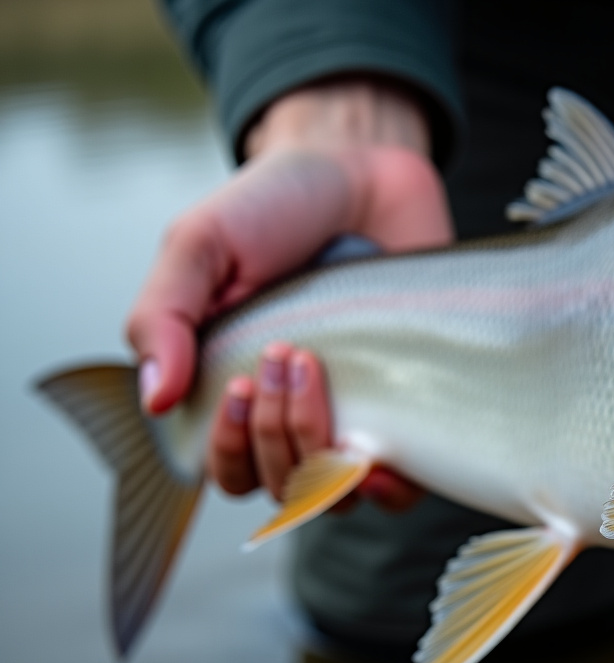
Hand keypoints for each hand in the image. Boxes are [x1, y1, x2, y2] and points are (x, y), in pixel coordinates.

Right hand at [126, 76, 446, 508]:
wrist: (362, 171)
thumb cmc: (275, 207)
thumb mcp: (200, 245)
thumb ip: (163, 317)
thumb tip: (155, 400)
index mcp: (233, 388)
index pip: (224, 469)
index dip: (229, 448)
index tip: (243, 385)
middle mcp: (292, 413)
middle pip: (277, 486)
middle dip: (276, 434)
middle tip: (288, 355)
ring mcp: (354, 412)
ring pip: (332, 492)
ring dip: (321, 451)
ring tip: (319, 369)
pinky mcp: (410, 408)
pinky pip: (403, 485)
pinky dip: (390, 488)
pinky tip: (382, 459)